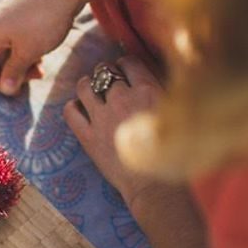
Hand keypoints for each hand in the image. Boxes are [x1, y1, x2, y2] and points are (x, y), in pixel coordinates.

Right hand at [0, 0, 82, 94]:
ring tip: (41, 66)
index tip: (16, 89)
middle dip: (12, 72)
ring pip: (7, 47)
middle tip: (34, 77)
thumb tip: (6, 89)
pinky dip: (26, 47)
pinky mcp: (19, 9)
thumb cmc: (44, 21)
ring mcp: (5, 14)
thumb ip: (13, 72)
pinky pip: (16, 35)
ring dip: (21, 61)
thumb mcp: (28, 53)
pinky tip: (42, 50)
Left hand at [63, 56, 163, 210]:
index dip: (124, 64)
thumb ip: (163, 95)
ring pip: (83, 86)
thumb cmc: (175, 154)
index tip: (124, 70)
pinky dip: (72, 107)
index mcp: (148, 90)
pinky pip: (70, 112)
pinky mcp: (87, 137)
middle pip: (104, 72)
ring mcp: (101, 117)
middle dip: (105, 75)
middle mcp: (122, 99)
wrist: (156, 185)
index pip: (129, 62)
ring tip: (88, 90)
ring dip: (85, 85)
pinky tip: (78, 110)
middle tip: (106, 83)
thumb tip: (153, 81)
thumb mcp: (178, 115)